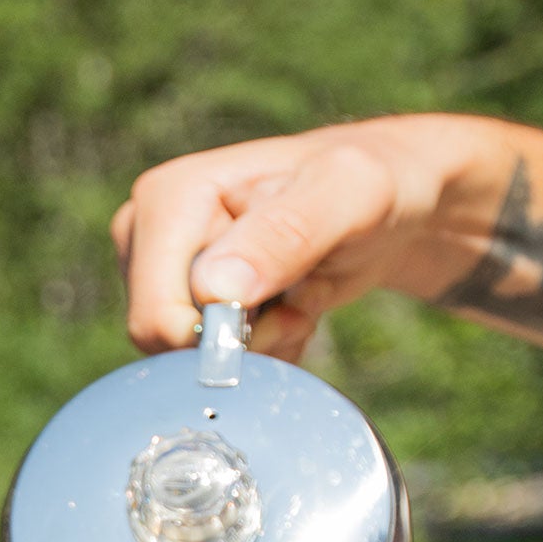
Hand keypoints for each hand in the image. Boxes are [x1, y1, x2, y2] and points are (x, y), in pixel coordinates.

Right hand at [111, 114, 511, 360]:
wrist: (396, 199)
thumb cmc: (374, 181)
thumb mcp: (349, 195)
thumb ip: (286, 234)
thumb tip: (214, 291)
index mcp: (166, 199)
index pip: (155, 317)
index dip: (218, 337)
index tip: (284, 309)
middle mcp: (146, 234)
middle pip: (166, 343)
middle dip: (241, 342)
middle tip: (299, 303)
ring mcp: (163, 270)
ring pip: (189, 358)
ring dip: (260, 346)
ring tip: (301, 298)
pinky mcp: (184, 298)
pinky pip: (209, 361)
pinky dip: (262, 351)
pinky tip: (291, 309)